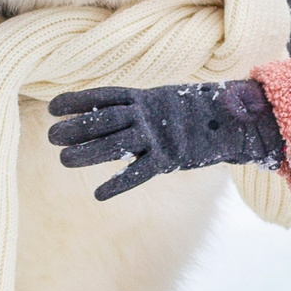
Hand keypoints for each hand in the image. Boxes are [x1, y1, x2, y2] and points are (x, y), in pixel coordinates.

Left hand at [46, 79, 284, 200]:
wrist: (240, 120)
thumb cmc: (206, 110)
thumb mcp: (172, 101)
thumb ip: (149, 108)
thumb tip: (126, 114)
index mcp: (147, 96)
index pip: (104, 97)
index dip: (77, 101)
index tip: (53, 107)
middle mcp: (148, 114)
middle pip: (102, 120)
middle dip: (75, 128)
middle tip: (49, 136)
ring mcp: (158, 136)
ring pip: (114, 145)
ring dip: (87, 153)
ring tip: (62, 160)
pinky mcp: (170, 158)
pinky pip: (139, 172)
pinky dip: (118, 184)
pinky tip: (99, 194)